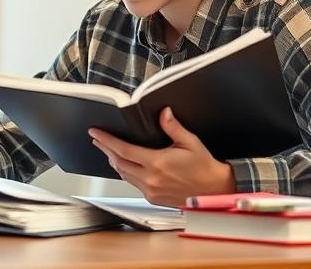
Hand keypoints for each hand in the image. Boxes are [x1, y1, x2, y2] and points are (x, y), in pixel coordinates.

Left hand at [89, 107, 235, 206]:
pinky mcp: (153, 198)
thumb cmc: (204, 168)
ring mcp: (150, 190)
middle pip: (118, 162)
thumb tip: (163, 112)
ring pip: (123, 174)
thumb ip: (173, 127)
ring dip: (114, 161)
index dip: (106, 140)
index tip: (95, 133)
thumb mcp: (190, 142)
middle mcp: (150, 179)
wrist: (215, 191)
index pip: (123, 150)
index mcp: (157, 163)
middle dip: (105, 149)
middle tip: (97, 139)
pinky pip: (133, 183)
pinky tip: (125, 166)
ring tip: (108, 150)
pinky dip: (125, 173)